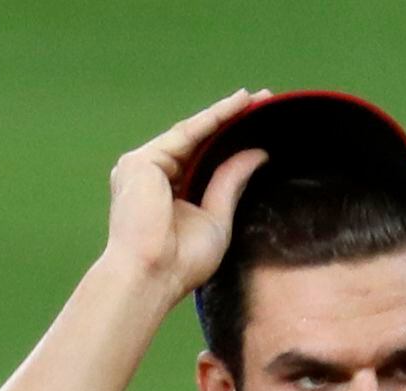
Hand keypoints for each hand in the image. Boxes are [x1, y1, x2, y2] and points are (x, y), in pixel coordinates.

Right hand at [108, 91, 271, 294]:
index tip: (260, 128)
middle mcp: (151, 177)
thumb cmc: (181, 263)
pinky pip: (186, 134)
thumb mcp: (216, 219)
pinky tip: (238, 105)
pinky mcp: (141, 162)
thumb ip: (231, 183)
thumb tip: (258, 153)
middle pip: (198, 142)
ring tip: (258, 98)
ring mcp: (143, 167)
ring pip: (192, 133)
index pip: (201, 159)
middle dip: (230, 121)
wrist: (151, 277)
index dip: (230, 142)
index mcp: (167, 194)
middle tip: (264, 102)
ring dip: (226, 113)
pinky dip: (213, 118)